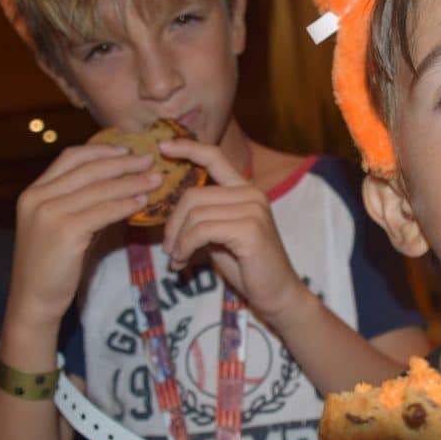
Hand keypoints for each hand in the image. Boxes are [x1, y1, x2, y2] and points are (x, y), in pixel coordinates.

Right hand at [7, 143, 161, 325]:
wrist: (33, 300)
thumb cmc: (52, 266)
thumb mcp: (62, 227)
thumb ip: (83, 205)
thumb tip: (120, 189)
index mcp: (33, 192)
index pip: (70, 158)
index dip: (101, 151)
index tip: (126, 150)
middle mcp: (38, 198)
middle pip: (88, 169)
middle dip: (123, 163)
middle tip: (149, 160)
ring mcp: (49, 214)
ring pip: (99, 190)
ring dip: (131, 183)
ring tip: (154, 180)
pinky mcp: (65, 232)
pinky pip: (103, 212)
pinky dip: (126, 205)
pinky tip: (142, 204)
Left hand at [159, 139, 305, 322]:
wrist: (277, 293)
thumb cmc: (248, 266)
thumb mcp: (221, 236)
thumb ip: (204, 217)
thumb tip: (172, 213)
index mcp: (245, 190)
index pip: (214, 157)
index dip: (187, 148)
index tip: (163, 146)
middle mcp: (251, 194)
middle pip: (193, 194)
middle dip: (172, 223)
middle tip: (168, 248)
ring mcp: (252, 210)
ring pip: (195, 214)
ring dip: (178, 239)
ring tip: (177, 258)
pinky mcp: (250, 229)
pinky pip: (202, 230)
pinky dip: (185, 246)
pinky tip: (183, 261)